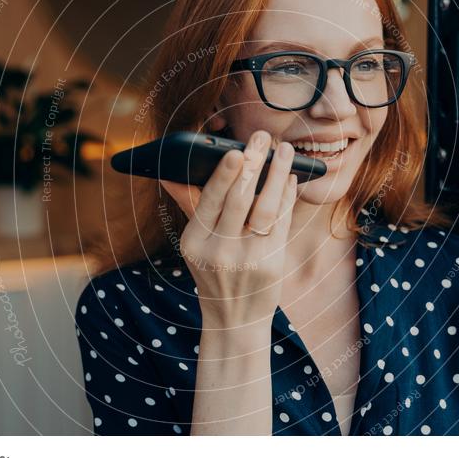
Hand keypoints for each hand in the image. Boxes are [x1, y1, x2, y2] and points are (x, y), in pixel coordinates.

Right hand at [160, 130, 296, 329]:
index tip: (235, 151)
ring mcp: (248, 260)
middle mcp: (219, 252)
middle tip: (262, 138)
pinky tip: (290, 179)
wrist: (234, 319)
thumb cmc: (214, 272)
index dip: (224, 176)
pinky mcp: (272, 264)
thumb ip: (189, 205)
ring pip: (267, 208)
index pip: (209, 202)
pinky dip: (288, 197)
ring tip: (284, 151)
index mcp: (194, 242)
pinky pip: (283, 222)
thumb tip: (168, 171)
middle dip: (253, 164)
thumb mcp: (194, 245)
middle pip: (240, 201)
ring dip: (278, 175)